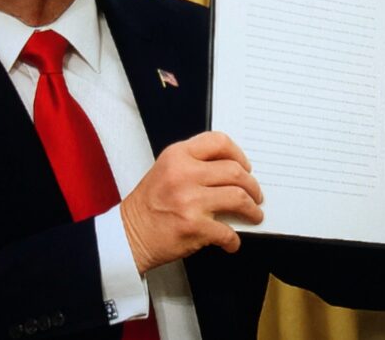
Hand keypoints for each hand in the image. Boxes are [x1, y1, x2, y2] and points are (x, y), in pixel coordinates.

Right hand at [120, 131, 263, 273]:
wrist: (127, 235)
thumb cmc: (148, 205)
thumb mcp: (166, 170)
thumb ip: (194, 165)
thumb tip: (233, 173)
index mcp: (177, 156)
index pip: (219, 142)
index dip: (239, 154)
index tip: (246, 167)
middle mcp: (184, 174)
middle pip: (235, 171)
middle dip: (252, 186)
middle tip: (256, 195)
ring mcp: (189, 200)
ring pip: (239, 198)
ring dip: (252, 209)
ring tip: (254, 215)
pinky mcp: (193, 226)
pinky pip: (227, 232)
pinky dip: (233, 240)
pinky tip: (231, 242)